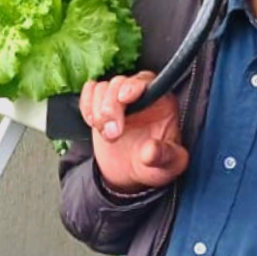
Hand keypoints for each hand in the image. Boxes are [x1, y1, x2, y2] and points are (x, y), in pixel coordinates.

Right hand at [80, 72, 187, 192]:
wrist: (131, 173)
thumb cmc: (155, 164)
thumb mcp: (170, 165)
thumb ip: (164, 156)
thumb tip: (151, 149)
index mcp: (161, 102)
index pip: (147, 81)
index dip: (134, 85)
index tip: (125, 98)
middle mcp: (139, 95)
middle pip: (120, 83)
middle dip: (111, 107)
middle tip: (112, 134)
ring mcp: (118, 99)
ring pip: (101, 88)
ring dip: (98, 111)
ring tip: (106, 135)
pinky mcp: (100, 104)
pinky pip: (89, 92)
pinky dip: (86, 106)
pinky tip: (93, 123)